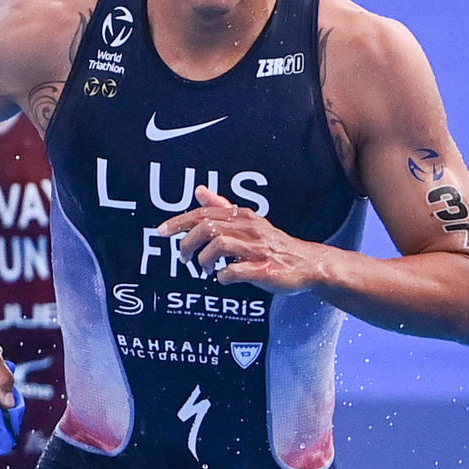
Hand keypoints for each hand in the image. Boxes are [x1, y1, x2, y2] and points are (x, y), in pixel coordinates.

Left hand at [161, 185, 330, 292]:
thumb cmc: (272, 245)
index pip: (204, 214)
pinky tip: (223, 278)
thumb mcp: (247, 222)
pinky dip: (223, 276)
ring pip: (219, 245)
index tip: (161, 232)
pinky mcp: (266, 270)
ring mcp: (258, 250)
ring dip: (204, 259)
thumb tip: (199, 190)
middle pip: (208, 228)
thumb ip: (221, 208)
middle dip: (188, 243)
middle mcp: (249, 229)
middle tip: (183, 258)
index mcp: (242, 216)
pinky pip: (236, 271)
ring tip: (203, 269)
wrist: (307, 264)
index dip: (179, 222)